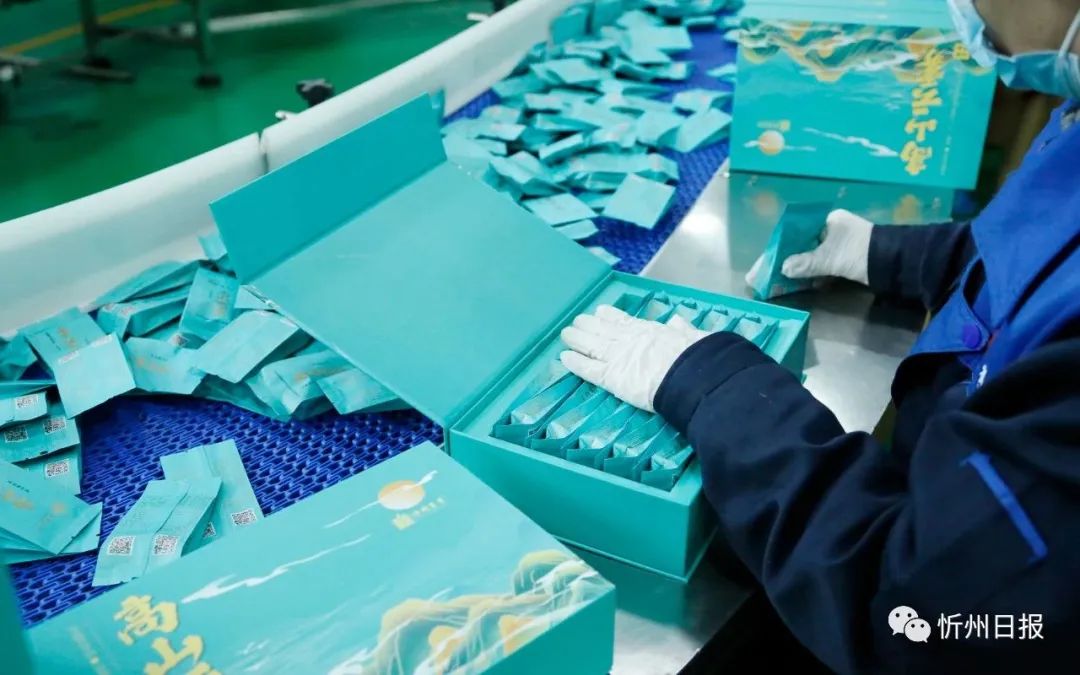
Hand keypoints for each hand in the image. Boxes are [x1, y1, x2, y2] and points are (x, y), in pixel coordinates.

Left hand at [559, 305, 709, 411]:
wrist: (693, 375)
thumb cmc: (699, 357)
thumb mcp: (695, 336)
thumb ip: (684, 329)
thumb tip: (678, 321)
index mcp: (649, 331)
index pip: (625, 321)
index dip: (610, 316)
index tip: (600, 311)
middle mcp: (630, 340)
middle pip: (603, 330)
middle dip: (588, 325)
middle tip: (577, 321)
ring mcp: (618, 357)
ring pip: (591, 345)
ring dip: (577, 339)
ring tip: (565, 334)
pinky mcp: (611, 377)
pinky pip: (588, 368)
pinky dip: (575, 362)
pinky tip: (564, 358)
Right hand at [780, 209, 871, 284]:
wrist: (893, 263)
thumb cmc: (859, 253)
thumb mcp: (829, 259)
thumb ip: (805, 263)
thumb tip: (783, 269)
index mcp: (829, 220)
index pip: (799, 229)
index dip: (783, 243)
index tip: (771, 256)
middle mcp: (834, 228)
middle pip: (805, 242)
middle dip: (790, 256)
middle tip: (773, 270)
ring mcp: (842, 242)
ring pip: (814, 253)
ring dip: (801, 265)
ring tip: (782, 277)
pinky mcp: (847, 256)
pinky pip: (824, 262)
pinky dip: (814, 270)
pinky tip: (802, 280)